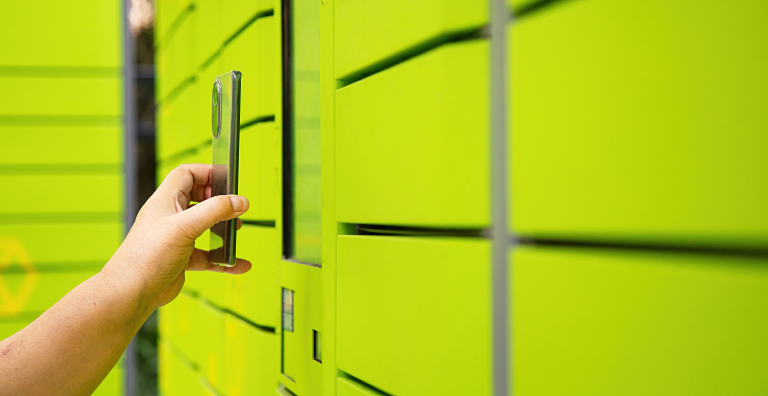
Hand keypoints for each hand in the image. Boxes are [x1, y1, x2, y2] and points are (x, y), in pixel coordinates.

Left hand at [101, 164, 251, 311]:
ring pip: (204, 226)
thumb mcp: (185, 226)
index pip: (186, 174)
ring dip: (222, 228)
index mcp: (165, 200)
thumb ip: (215, 210)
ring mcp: (175, 238)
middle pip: (198, 198)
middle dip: (218, 201)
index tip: (228, 180)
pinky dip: (223, 258)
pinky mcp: (181, 259)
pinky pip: (207, 255)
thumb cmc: (147, 256)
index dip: (207, 172)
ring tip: (235, 231)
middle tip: (234, 208)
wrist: (131, 293)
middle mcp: (170, 216)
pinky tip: (238, 265)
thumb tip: (240, 201)